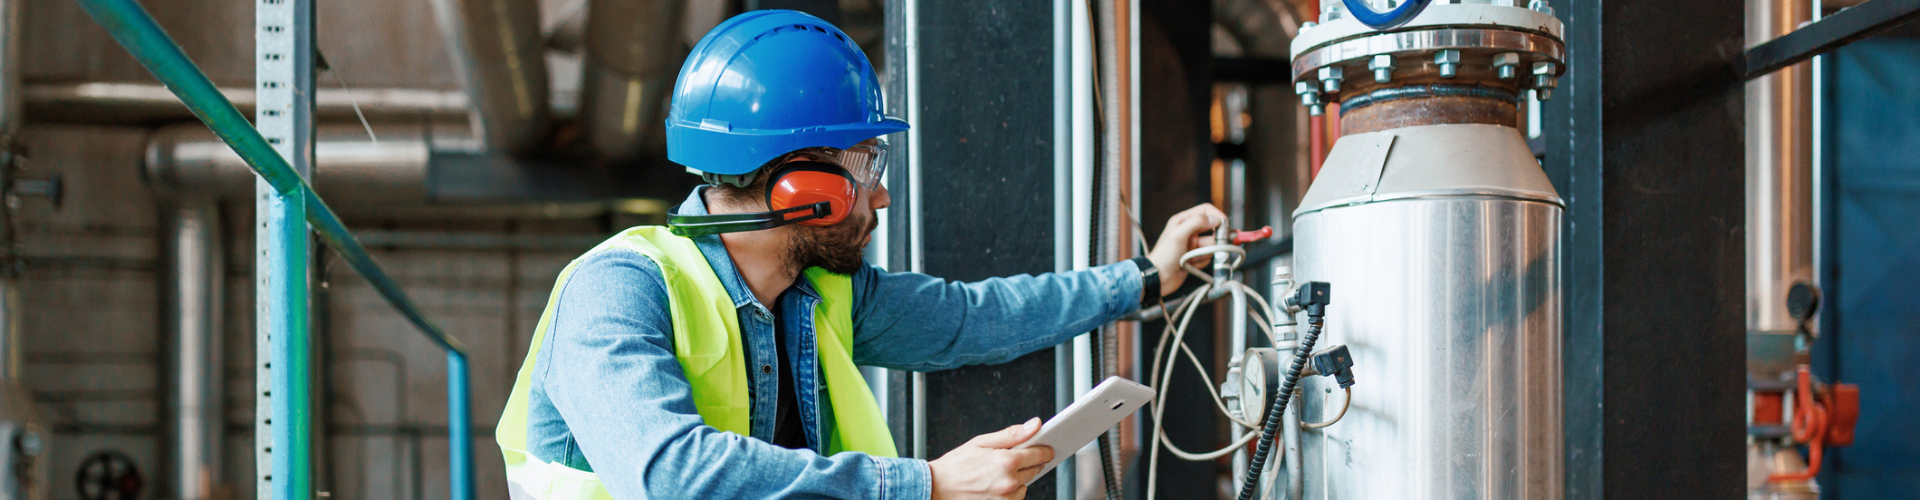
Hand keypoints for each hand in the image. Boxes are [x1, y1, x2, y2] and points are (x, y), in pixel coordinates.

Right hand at [929, 418, 1054, 499]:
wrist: (937, 488)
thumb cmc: (957, 465)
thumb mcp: (982, 442)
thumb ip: (1012, 434)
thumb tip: (1035, 425)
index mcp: (1006, 462)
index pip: (1039, 454)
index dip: (1045, 448)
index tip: (1048, 446)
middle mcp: (1009, 483)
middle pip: (1035, 469)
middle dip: (1029, 461)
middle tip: (1012, 456)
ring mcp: (1006, 499)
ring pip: (1026, 484)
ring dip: (1019, 477)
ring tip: (997, 472)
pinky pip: (1016, 497)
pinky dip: (1011, 490)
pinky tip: (995, 484)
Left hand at [1147, 204, 1228, 297]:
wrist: (1158, 277)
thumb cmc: (1164, 255)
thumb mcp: (1178, 234)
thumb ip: (1196, 222)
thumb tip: (1215, 219)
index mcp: (1183, 220)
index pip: (1206, 211)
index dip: (1217, 216)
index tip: (1226, 225)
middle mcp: (1189, 230)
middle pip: (1213, 229)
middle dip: (1216, 238)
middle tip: (1219, 244)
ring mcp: (1193, 244)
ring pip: (1212, 244)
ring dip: (1206, 252)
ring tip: (1194, 257)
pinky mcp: (1196, 257)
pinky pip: (1208, 256)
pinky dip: (1202, 261)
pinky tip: (1191, 264)